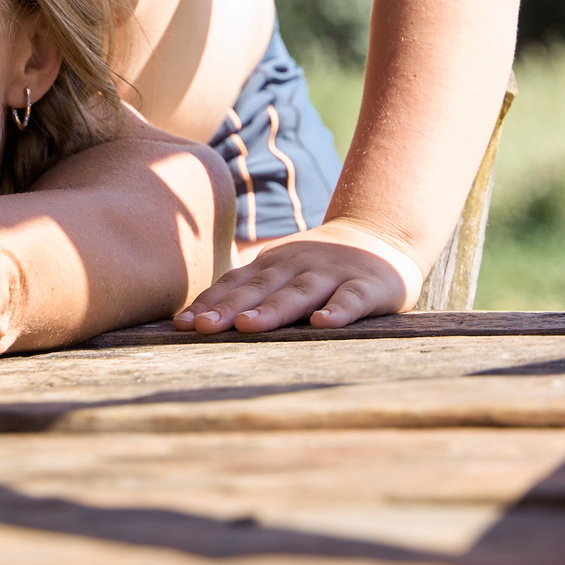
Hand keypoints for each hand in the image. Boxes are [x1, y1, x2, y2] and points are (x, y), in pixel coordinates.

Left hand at [171, 218, 419, 331]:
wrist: (382, 237)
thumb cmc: (320, 267)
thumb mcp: (284, 272)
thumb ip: (251, 291)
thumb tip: (197, 320)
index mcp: (274, 264)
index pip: (236, 283)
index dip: (209, 302)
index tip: (182, 325)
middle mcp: (298, 265)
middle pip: (259, 288)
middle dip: (229, 308)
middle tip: (202, 328)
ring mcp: (333, 273)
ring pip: (299, 293)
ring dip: (272, 310)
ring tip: (247, 327)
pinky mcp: (368, 286)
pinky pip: (351, 299)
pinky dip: (338, 310)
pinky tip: (323, 323)